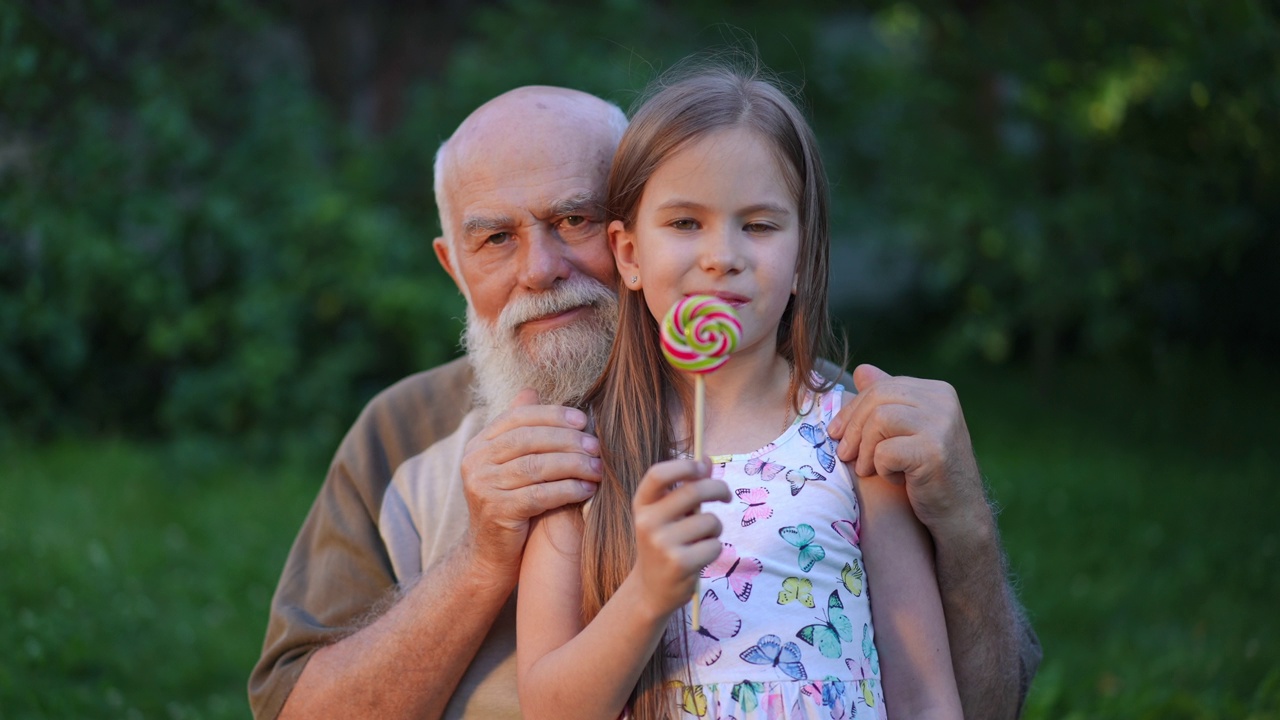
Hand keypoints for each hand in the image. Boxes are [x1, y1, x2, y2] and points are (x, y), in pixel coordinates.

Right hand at [460, 388, 601, 582]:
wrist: (491, 554)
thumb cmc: (511, 504)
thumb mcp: (511, 465)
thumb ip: (520, 430)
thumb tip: (531, 390)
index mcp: (479, 445)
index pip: (517, 417)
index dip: (552, 415)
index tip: (582, 420)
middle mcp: (475, 462)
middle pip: (528, 439)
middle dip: (567, 440)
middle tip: (596, 446)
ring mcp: (483, 487)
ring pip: (536, 466)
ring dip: (573, 465)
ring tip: (597, 468)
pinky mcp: (497, 512)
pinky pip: (540, 494)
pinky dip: (568, 489)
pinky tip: (587, 490)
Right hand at [631, 458, 729, 618]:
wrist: (650, 590)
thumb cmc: (663, 544)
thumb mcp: (667, 514)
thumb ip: (686, 488)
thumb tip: (707, 460)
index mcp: (642, 505)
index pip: (658, 474)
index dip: (684, 467)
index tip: (702, 469)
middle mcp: (647, 522)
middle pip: (693, 491)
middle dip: (718, 489)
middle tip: (725, 496)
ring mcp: (662, 544)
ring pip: (709, 521)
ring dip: (715, 528)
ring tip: (702, 539)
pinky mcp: (679, 563)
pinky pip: (714, 545)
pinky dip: (714, 549)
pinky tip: (699, 557)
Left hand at [827, 364, 987, 537]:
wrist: (959, 514)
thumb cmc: (927, 473)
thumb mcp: (907, 431)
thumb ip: (887, 401)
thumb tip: (860, 370)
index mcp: (938, 391)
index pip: (881, 387)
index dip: (852, 410)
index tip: (836, 433)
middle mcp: (943, 402)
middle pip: (877, 399)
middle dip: (852, 428)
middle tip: (844, 454)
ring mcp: (942, 425)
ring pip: (879, 421)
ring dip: (865, 450)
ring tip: (869, 469)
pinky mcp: (934, 452)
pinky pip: (885, 451)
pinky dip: (881, 468)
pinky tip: (895, 479)